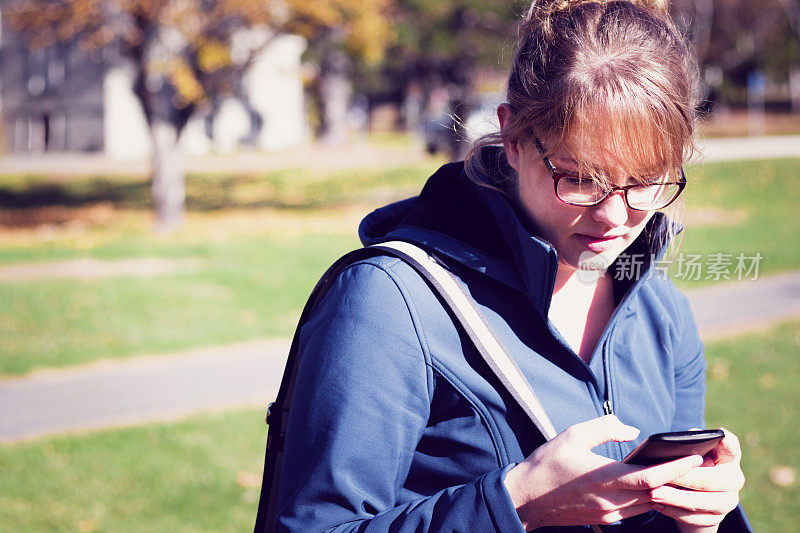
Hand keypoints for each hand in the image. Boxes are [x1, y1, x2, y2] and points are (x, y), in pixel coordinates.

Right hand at [504, 415, 703, 529]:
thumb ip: (604, 427)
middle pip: (657, 493)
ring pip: (650, 504)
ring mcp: (610, 514)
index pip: (650, 477)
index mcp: (603, 478)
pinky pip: (637, 510)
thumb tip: (632, 429)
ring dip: (666, 490)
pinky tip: (654, 486)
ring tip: (682, 473)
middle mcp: (611, 500)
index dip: (676, 467)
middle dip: (679, 479)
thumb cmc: (547, 464)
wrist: (527, 498)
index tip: (694, 456)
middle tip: (697, 463)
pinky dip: (650, 498)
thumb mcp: (572, 435)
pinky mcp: (606, 519)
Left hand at [650, 428, 744, 532]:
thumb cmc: (691, 465)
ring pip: (701, 502)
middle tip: (662, 478)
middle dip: (685, 478)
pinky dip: (674, 512)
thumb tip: (680, 440)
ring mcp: (727, 502)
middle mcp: (733, 480)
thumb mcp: (692, 452)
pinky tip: (658, 505)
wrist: (696, 495)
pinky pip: (694, 518)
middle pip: (711, 480)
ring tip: (654, 494)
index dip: (727, 441)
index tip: (719, 435)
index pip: (732, 447)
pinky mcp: (716, 519)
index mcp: (728, 458)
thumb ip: (690, 444)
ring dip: (675, 498)